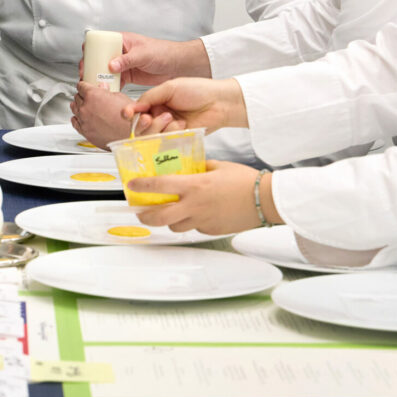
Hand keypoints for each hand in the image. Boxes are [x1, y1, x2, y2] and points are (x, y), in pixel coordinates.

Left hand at [70, 82, 132, 148]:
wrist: (130, 135)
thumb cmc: (128, 118)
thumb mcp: (120, 97)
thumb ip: (108, 92)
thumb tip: (103, 88)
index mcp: (93, 95)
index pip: (81, 86)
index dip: (84, 85)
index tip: (85, 86)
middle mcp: (86, 107)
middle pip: (77, 97)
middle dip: (82, 96)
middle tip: (87, 96)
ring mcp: (84, 120)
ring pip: (74, 109)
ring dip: (78, 106)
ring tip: (82, 105)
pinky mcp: (85, 131)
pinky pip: (75, 122)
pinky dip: (76, 118)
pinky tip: (79, 117)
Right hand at [76, 33, 210, 86]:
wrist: (177, 66)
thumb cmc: (163, 52)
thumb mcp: (144, 54)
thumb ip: (127, 60)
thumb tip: (111, 65)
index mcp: (122, 41)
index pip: (101, 43)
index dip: (90, 50)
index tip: (86, 60)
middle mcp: (120, 52)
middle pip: (99, 58)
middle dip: (91, 67)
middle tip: (87, 76)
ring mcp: (123, 65)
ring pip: (105, 71)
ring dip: (99, 78)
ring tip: (93, 86)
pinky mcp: (128, 76)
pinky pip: (114, 81)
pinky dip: (109, 86)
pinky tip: (106, 92)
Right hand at [126, 76, 247, 135]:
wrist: (219, 102)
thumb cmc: (198, 90)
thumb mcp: (170, 87)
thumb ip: (149, 96)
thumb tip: (133, 107)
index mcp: (156, 102)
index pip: (136, 111)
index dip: (129, 113)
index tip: (127, 113)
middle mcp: (159, 117)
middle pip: (140, 127)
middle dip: (144, 123)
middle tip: (150, 117)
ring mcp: (168, 129)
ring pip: (151, 136)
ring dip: (158, 127)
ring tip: (171, 118)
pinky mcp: (177, 140)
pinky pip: (166, 142)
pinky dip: (171, 133)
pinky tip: (182, 125)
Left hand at [130, 161, 280, 234]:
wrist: (264, 199)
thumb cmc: (244, 180)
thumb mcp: (218, 166)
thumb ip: (199, 168)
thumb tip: (188, 167)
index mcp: (194, 185)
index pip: (159, 186)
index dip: (141, 187)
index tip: (132, 186)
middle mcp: (195, 205)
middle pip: (159, 216)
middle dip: (145, 215)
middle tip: (140, 211)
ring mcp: (202, 220)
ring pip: (175, 226)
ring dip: (168, 221)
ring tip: (168, 213)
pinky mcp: (211, 230)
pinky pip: (194, 228)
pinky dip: (190, 223)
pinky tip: (194, 215)